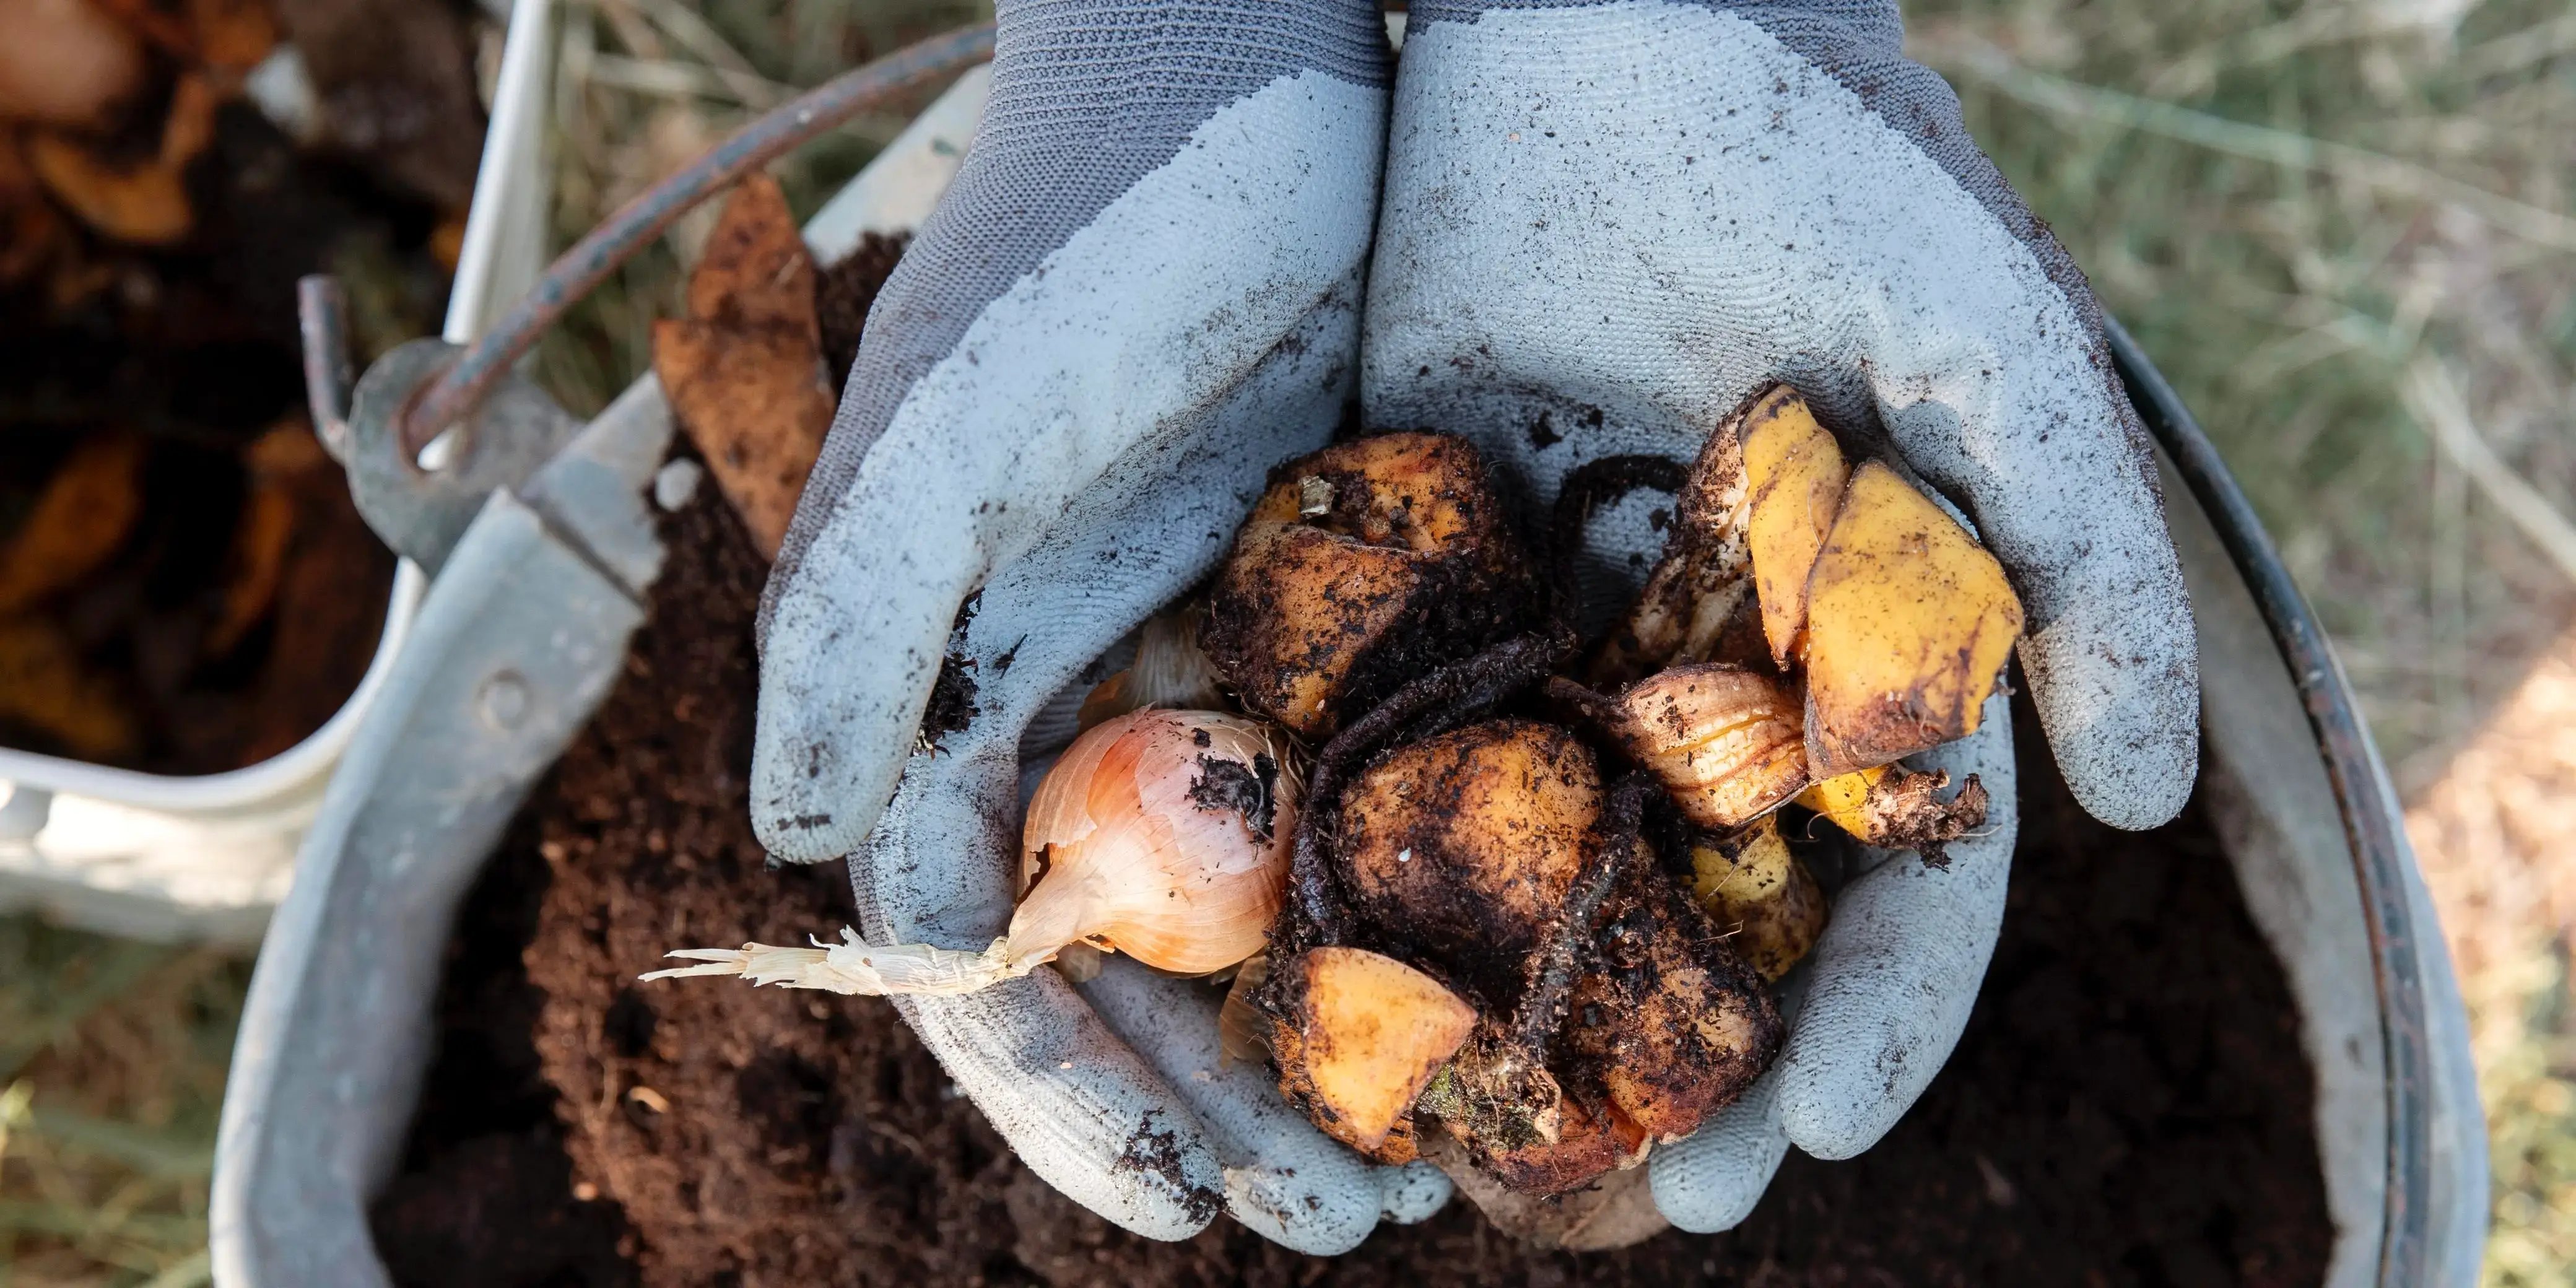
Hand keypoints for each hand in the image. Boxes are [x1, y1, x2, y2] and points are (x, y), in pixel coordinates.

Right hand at [749, 0, 1443, 1251]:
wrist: (1242, 59)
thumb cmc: (1078, 229)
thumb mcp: (950, 420)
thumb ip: (853, 624)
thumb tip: (793, 849)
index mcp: (972, 689)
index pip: (989, 940)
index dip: (1061, 1087)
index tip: (1168, 1204)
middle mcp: (1097, 701)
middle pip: (1145, 964)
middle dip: (1226, 1107)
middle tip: (1351, 1219)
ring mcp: (1230, 665)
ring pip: (1278, 910)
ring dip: (1343, 1043)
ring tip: (1444, 1159)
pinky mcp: (1357, 612)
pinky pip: (1391, 795)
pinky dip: (1436, 900)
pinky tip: (1518, 984)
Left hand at [1366, 0, 2195, 1229]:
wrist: (1586, 26)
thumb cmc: (1811, 165)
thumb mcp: (1974, 338)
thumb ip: (2077, 550)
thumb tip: (2139, 790)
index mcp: (1858, 643)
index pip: (1895, 873)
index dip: (1877, 1013)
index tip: (1824, 1131)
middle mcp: (1714, 666)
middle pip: (1719, 907)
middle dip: (1703, 1054)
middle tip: (1658, 1198)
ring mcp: (1563, 634)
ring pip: (1556, 860)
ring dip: (1537, 1004)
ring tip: (1493, 1143)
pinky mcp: (1419, 579)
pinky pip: (1400, 743)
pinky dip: (1384, 860)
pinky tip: (1344, 972)